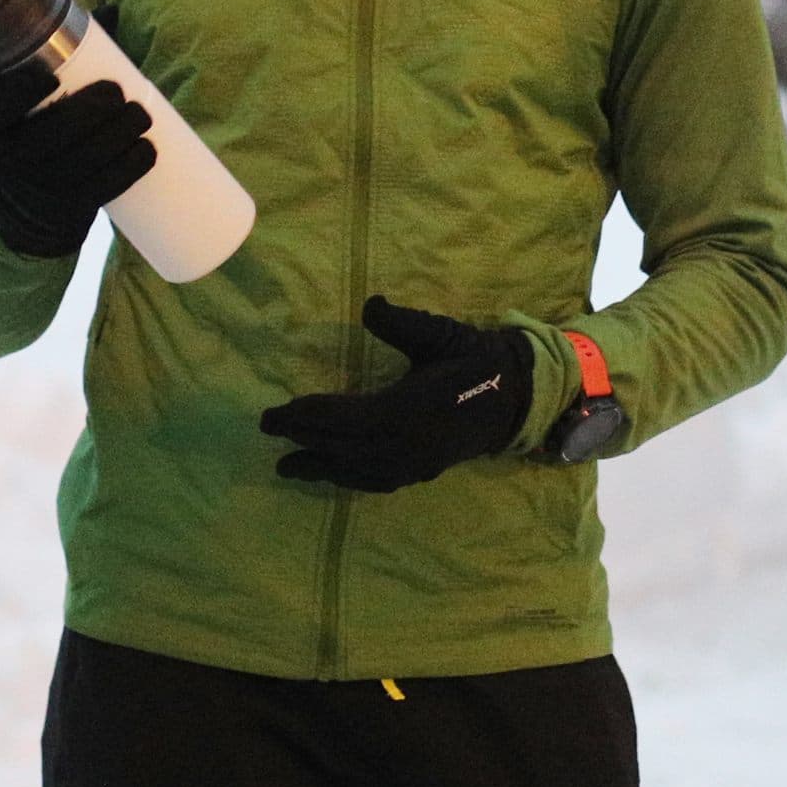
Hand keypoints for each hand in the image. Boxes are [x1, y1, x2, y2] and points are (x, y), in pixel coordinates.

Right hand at [0, 61, 155, 258]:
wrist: (19, 205)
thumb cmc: (32, 128)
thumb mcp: (26, 99)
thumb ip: (64, 53)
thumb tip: (111, 9)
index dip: (20, 90)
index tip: (49, 75)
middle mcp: (10, 155)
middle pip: (54, 131)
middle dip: (94, 109)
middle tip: (120, 93)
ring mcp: (40, 184)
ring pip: (84, 159)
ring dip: (119, 135)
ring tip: (143, 115)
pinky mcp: (68, 206)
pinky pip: (102, 187)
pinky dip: (129, 167)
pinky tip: (147, 150)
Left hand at [260, 297, 535, 492]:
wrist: (517, 395)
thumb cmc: (474, 358)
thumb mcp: (440, 333)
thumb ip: (402, 322)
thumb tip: (370, 305)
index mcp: (410, 409)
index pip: (345, 417)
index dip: (306, 416)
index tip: (274, 414)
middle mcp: (408, 443)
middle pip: (344, 446)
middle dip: (304, 439)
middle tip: (268, 430)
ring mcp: (416, 463)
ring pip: (357, 470)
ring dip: (321, 467)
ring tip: (287, 466)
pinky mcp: (422, 472)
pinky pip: (377, 481)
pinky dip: (349, 480)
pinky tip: (332, 474)